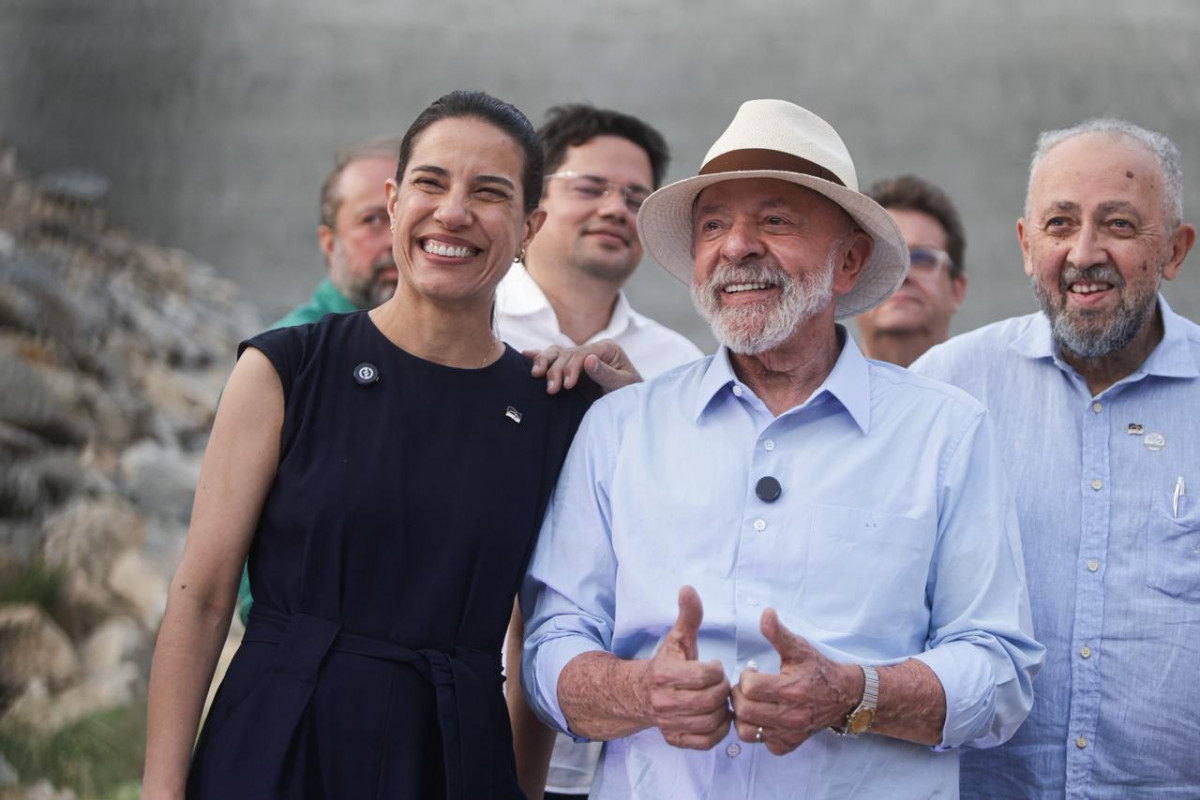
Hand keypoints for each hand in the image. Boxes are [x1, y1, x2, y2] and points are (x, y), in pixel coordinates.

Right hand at [525, 340, 641, 394]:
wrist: (630, 403)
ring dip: (543, 363)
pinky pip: (552, 358)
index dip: (571, 368)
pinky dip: (538, 357)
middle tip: (551, 390)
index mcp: (606, 349)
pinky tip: (525, 355)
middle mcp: (590, 350)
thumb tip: (589, 359)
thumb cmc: (630, 394)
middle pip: (565, 353)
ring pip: (555, 353)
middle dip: (555, 370)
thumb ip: (606, 374)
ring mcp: (578, 357)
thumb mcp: (624, 385)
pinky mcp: (569, 368)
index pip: (582, 354)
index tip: (567, 386)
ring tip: (535, 376)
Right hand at [643, 586, 731, 749]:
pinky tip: (717, 716)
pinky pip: (706, 741)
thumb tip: (688, 588)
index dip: (718, 669)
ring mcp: (668, 723)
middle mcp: (663, 701)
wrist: (640, 694)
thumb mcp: (677, 638)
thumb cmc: (667, 663)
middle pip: (710, 700)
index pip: (706, 675)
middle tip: (721, 684)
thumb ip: (688, 615)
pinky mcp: (674, 739)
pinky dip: (718, 731)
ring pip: (710, 721)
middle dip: (722, 690)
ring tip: (719, 699)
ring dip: (722, 711)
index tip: (715, 666)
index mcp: (665, 674)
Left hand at [731, 609, 861, 754]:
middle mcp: (790, 715)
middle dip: (739, 696)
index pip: (750, 687)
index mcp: (790, 689)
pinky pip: (762, 744)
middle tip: (747, 688)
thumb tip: (766, 613)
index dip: (745, 676)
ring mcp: (789, 732)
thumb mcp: (799, 648)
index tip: (752, 671)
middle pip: (744, 710)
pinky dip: (757, 733)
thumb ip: (778, 633)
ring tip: (750, 703)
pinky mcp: (790, 744)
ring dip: (743, 716)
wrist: (844, 696)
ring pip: (747, 731)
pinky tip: (763, 718)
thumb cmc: (818, 670)